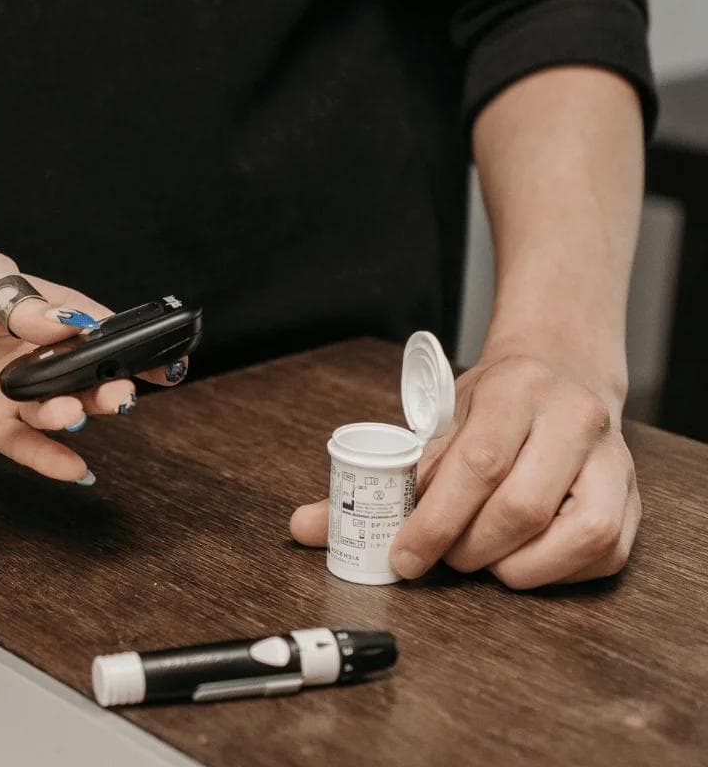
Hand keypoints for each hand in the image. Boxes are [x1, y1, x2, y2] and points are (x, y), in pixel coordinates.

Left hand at [0, 249, 182, 483]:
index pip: (101, 330)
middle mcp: (36, 356)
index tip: (164, 361)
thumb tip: (59, 322)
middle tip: (117, 394)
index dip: (135, 346)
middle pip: (88, 378)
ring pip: (56, 412)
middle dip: (109, 388)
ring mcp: (12, 390)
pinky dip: (48, 458)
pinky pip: (21, 443)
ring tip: (72, 415)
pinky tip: (75, 470)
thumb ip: (18, 298)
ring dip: (72, 417)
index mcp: (44, 313)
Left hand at [290, 346, 640, 588]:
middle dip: (469, 548)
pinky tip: (522, 559)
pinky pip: (605, 553)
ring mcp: (612, 460)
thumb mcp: (434, 423)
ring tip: (485, 559)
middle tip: (444, 557)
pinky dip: (555, 572)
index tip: (402, 557)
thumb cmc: (492, 403)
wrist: (563, 368)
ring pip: (578, 535)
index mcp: (515, 392)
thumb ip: (377, 477)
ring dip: (518, 567)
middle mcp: (573, 421)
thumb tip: (307, 527)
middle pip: (522, 507)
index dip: (435, 521)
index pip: (476, 465)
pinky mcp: (632, 496)